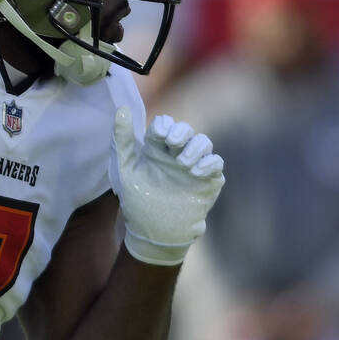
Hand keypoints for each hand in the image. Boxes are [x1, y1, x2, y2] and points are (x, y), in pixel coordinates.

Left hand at [110, 107, 225, 265]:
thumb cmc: (137, 200)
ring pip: (203, 142)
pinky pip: (216, 162)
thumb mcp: (125, 169)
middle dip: (181, 132)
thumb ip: (122, 140)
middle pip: (185, 129)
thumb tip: (122, 109)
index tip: (159, 136)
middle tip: (172, 144)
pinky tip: (195, 172)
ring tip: (182, 163)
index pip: (164, 125)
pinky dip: (208, 162)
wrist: (153, 230)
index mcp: (155, 149)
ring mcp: (193, 166)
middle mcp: (175, 154)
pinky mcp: (207, 180)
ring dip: (195, 147)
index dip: (164, 126)